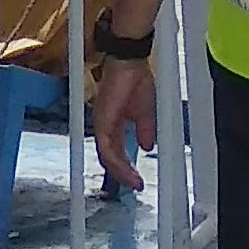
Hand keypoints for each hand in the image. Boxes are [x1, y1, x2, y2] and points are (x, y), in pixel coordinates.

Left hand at [91, 55, 157, 192]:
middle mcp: (105, 126)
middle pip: (110, 158)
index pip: (116, 151)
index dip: (126, 167)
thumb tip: (147, 146)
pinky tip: (127, 171)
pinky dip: (117, 163)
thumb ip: (144, 130)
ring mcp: (101, 124)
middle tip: (135, 185)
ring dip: (121, 172)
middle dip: (123, 174)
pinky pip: (106, 149)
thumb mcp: (144, 112)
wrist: (130, 63)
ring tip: (133, 182)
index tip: (137, 179)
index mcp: (113, 124)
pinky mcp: (101, 122)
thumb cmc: (134, 79)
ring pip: (107, 157)